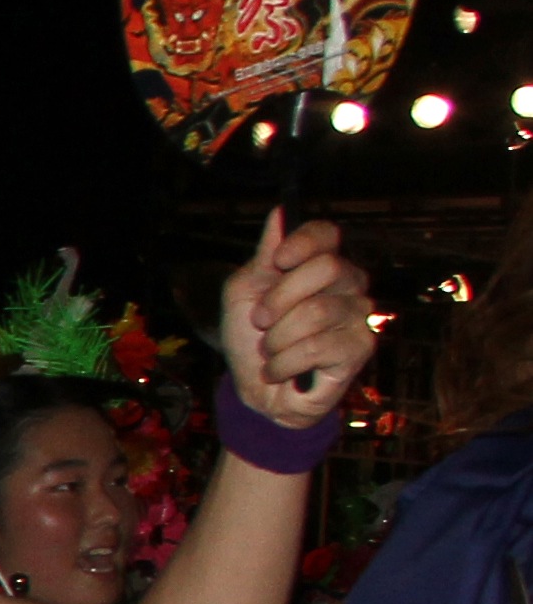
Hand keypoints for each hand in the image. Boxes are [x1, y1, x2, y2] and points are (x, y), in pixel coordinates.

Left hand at [217, 206, 375, 421]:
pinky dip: (285, 361)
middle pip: (328, 267)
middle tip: (261, 321)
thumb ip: (263, 256)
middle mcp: (348, 285)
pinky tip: (280, 369)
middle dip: (280, 298)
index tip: (278, 261)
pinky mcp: (360, 349)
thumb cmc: (251, 339)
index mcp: (319, 266)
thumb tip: (279, 214)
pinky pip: (319, 346)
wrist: (256, 390)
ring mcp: (359, 316)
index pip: (327, 234)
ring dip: (277, 337)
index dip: (304, 242)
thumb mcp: (244, 293)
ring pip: (318, 311)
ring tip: (270, 350)